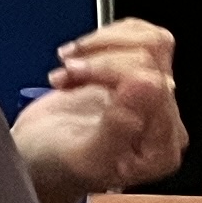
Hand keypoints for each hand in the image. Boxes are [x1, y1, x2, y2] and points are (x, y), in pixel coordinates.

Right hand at [11, 18, 186, 202]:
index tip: (74, 73)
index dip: (111, 69)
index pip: (154, 81)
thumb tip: (148, 82)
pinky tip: (78, 60)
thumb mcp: (84, 156)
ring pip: (149, 40)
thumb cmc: (57, 167)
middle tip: (68, 72)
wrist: (37, 160)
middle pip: (151, 57)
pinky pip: (137, 35)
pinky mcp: (136, 76)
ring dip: (102, 44)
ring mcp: (151, 96)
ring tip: (70, 65)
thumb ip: (118, 125)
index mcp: (161, 147)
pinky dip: (102, 40)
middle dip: (100, 58)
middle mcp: (165, 120)